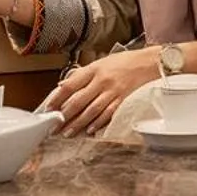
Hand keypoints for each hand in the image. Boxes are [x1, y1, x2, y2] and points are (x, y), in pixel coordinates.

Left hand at [45, 48, 161, 135]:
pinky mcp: (122, 100)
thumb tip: (63, 85)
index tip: (49, 109)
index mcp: (93, 70)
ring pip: (91, 111)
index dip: (57, 99)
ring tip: (68, 133)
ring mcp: (112, 91)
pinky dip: (97, 123)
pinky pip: (107, 114)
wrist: (147, 62)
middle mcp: (101, 80)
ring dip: (78, 124)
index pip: (70, 85)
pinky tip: (89, 130)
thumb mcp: (99, 63)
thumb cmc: (122, 62)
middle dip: (65, 116)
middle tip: (55, 127)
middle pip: (78, 101)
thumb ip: (82, 74)